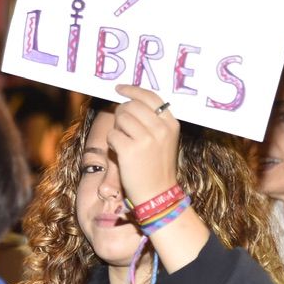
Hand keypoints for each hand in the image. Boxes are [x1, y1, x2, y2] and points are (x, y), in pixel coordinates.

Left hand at [108, 84, 179, 205]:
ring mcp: (145, 139)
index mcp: (171, 124)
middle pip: (131, 105)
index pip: (151, 97)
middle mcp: (160, 128)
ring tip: (125, 143)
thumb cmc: (158, 167)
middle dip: (122, 113)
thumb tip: (129, 102)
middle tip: (123, 127)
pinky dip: (112, 143)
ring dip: (117, 128)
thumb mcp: (165, 140)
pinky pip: (112, 135)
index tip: (120, 88)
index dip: (132, 90)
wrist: (158, 195)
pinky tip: (121, 153)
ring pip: (120, 118)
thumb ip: (153, 121)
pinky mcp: (130, 150)